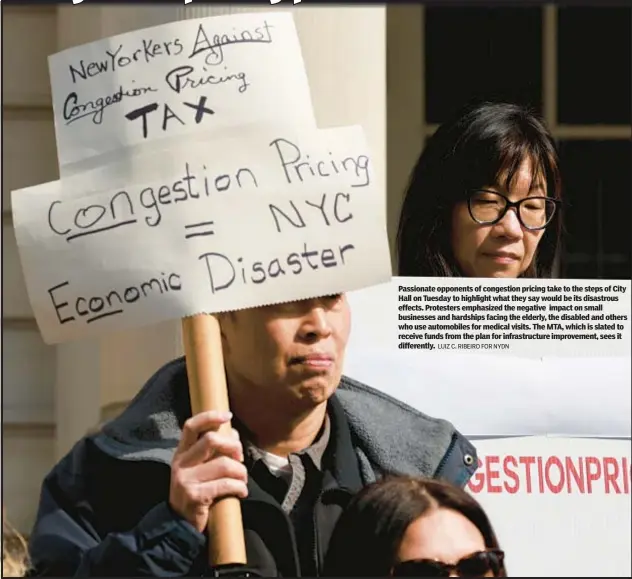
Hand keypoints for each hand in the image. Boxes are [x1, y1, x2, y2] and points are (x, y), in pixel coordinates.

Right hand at [169, 410, 247, 532]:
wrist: (179, 526)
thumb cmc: (196, 492)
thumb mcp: (199, 469)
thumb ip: (213, 451)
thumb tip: (233, 433)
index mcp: (181, 453)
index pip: (191, 426)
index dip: (210, 417)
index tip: (228, 415)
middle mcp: (180, 463)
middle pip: (211, 440)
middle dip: (233, 446)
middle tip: (241, 458)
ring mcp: (185, 480)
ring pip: (223, 464)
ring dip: (241, 471)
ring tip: (243, 479)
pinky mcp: (194, 496)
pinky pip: (225, 484)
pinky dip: (239, 487)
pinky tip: (241, 492)